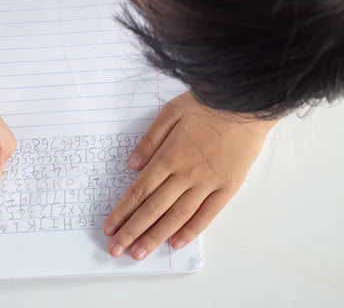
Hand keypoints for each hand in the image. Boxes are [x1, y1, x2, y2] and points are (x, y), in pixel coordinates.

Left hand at [104, 92, 276, 259]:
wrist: (247, 101)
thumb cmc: (207, 103)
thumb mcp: (170, 112)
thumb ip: (150, 140)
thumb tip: (131, 165)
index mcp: (168, 156)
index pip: (139, 191)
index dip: (122, 211)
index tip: (109, 227)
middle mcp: (185, 174)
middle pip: (153, 209)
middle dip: (132, 231)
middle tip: (115, 250)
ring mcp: (207, 183)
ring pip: (177, 216)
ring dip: (156, 237)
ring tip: (139, 254)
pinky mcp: (228, 187)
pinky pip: (208, 214)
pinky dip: (191, 230)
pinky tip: (176, 243)